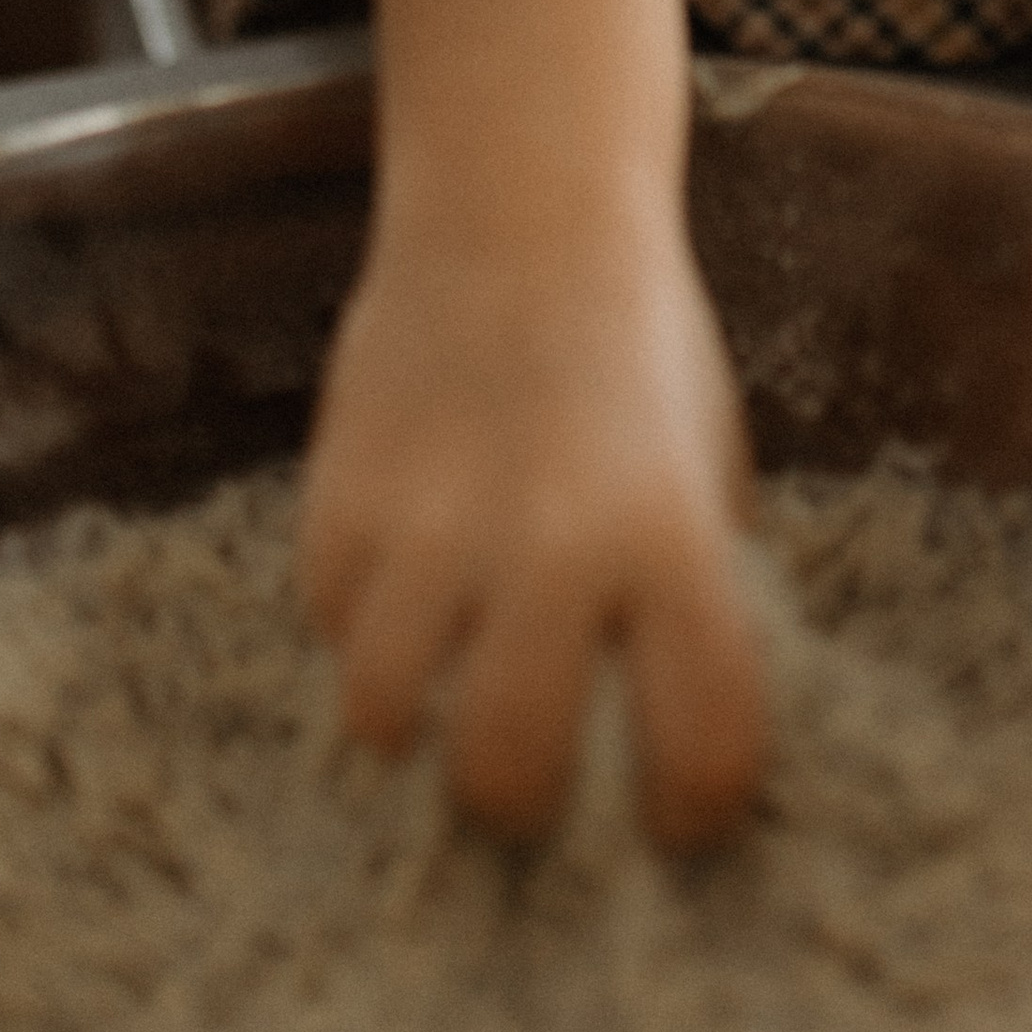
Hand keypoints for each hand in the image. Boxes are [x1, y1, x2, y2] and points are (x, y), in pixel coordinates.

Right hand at [298, 190, 769, 845]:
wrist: (520, 212)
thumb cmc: (634, 354)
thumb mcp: (702, 470)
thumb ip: (691, 603)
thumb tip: (669, 755)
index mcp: (673, 537)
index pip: (701, 744)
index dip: (692, 810)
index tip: (673, 819)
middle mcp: (552, 542)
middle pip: (509, 770)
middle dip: (521, 802)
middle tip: (533, 779)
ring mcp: (431, 523)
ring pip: (385, 718)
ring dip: (415, 718)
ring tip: (444, 679)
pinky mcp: (338, 499)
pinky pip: (328, 625)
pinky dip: (359, 620)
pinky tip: (402, 567)